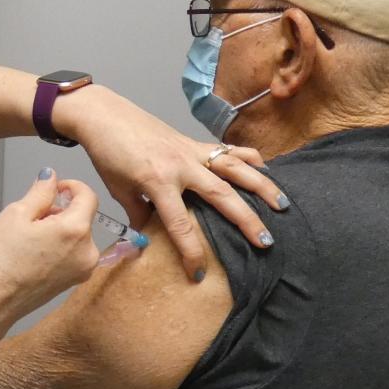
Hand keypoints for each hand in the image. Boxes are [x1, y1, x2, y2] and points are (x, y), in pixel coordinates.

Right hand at [0, 169, 99, 325]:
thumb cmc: (1, 258)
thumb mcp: (17, 214)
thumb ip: (41, 192)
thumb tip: (52, 177)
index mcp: (76, 229)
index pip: (88, 195)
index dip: (71, 186)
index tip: (54, 189)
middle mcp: (88, 250)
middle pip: (82, 217)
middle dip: (61, 211)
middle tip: (31, 219)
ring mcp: (84, 269)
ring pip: (78, 235)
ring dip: (60, 229)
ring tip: (31, 239)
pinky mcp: (75, 281)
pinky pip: (74, 253)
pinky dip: (60, 246)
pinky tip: (36, 254)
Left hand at [56, 85, 286, 279]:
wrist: (105, 115)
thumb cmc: (108, 154)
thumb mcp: (119, 190)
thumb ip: (140, 213)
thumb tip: (151, 239)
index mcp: (158, 182)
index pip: (180, 224)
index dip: (190, 251)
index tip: (197, 273)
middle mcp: (181, 166)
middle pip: (221, 196)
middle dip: (246, 220)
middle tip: (266, 241)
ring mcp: (191, 150)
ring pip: (235, 168)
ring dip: (261, 186)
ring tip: (283, 205)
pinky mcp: (194, 141)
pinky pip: (227, 150)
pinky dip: (249, 158)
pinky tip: (266, 170)